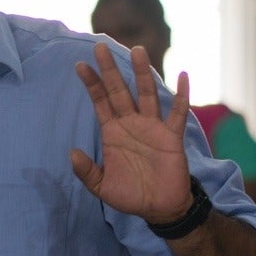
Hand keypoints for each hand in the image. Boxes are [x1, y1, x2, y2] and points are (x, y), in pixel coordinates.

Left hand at [69, 44, 193, 224]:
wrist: (159, 208)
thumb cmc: (130, 195)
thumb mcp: (102, 187)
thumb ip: (87, 171)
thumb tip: (72, 153)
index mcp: (112, 133)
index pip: (100, 103)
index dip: (91, 85)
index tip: (79, 65)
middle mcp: (131, 124)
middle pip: (120, 91)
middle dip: (110, 70)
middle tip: (100, 46)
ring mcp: (152, 127)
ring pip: (147, 94)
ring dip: (142, 73)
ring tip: (137, 50)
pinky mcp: (171, 136)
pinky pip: (177, 113)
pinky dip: (182, 95)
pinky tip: (183, 76)